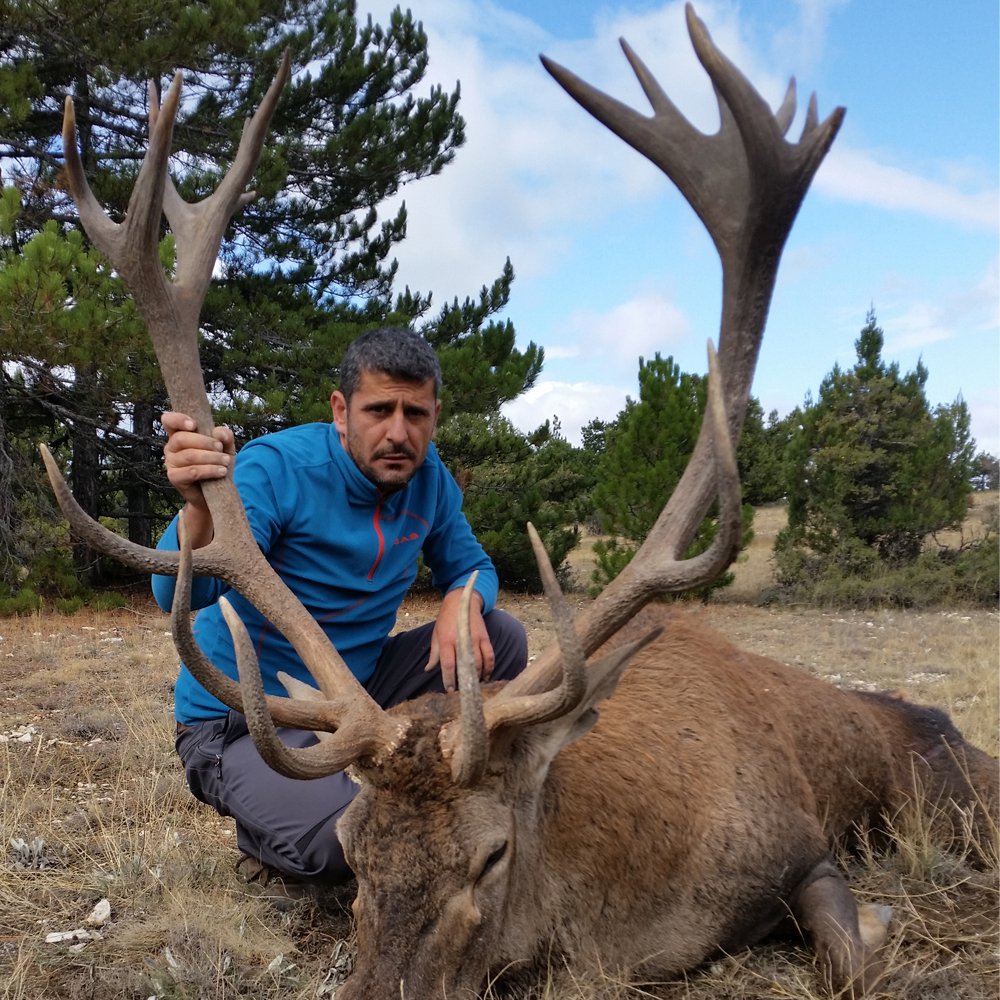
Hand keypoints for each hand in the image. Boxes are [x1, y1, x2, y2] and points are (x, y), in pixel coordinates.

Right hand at [161, 411, 234, 546]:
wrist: (216, 493)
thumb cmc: (217, 464)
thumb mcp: (225, 448)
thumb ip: (225, 436)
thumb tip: (220, 432)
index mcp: (180, 434)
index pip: (169, 420)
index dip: (178, 419)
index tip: (194, 424)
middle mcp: (171, 447)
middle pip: (181, 438)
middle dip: (205, 442)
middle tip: (221, 448)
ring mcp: (170, 463)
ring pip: (189, 455)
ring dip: (211, 458)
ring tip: (226, 462)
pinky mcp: (174, 478)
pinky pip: (191, 471)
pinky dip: (208, 470)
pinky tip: (221, 472)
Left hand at [425, 587, 494, 692]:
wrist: (461, 601)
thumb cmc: (446, 619)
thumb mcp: (436, 634)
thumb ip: (434, 654)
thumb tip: (428, 670)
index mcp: (446, 641)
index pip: (448, 665)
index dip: (449, 679)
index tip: (450, 689)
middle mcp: (462, 641)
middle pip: (465, 666)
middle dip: (464, 681)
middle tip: (463, 690)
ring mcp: (475, 639)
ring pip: (479, 663)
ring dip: (478, 677)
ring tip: (474, 684)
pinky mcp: (485, 637)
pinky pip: (490, 656)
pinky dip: (489, 667)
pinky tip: (486, 676)